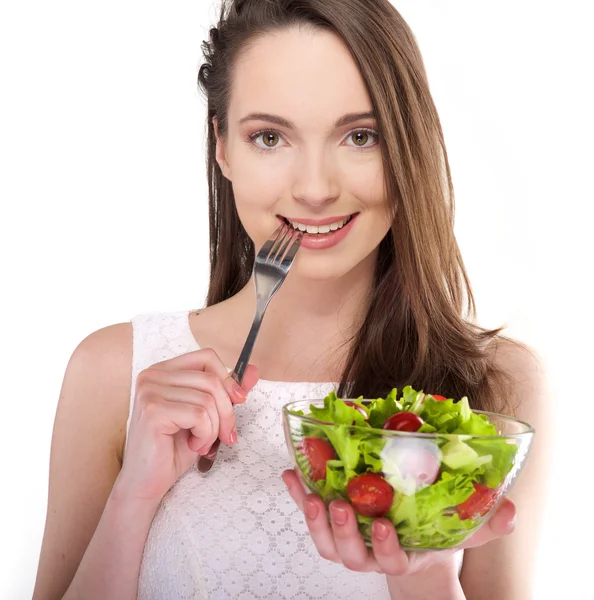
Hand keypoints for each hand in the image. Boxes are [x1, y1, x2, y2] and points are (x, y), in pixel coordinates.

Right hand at [115, 349, 258, 503]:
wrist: (148, 483)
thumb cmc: (175, 449)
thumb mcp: (207, 415)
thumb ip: (227, 391)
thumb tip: (254, 371)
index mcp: (164, 370)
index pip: (207, 357)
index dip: (228, 379)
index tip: (238, 401)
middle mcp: (153, 375)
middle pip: (211, 379)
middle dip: (227, 411)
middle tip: (225, 435)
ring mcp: (150, 391)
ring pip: (207, 399)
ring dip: (214, 428)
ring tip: (202, 443)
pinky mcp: (153, 410)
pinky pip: (199, 415)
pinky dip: (205, 435)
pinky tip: (194, 445)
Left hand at [282, 469, 515, 576]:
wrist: (411, 539)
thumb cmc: (434, 533)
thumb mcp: (462, 529)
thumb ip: (485, 523)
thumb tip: (511, 508)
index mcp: (401, 557)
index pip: (391, 562)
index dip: (385, 548)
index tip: (384, 527)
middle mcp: (370, 554)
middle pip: (350, 555)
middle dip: (343, 532)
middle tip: (340, 505)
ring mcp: (348, 541)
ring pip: (325, 541)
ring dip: (313, 518)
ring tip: (308, 492)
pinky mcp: (331, 523)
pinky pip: (311, 514)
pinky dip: (298, 496)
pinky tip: (291, 475)